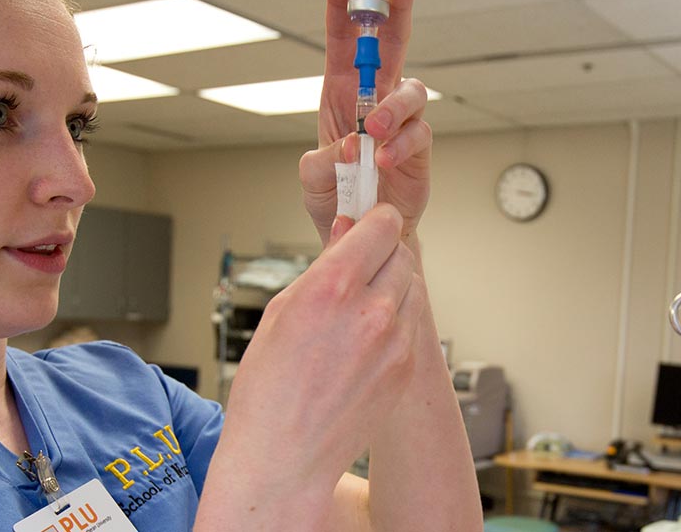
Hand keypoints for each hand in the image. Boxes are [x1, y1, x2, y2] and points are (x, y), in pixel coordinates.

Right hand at [202, 205, 424, 515]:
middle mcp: (371, 311)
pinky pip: (410, 325)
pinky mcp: (406, 368)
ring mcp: (395, 342)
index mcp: (332, 287)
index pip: (382, 225)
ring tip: (357, 309)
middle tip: (358, 269)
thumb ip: (323, 266)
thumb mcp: (282, 312)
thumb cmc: (268, 389)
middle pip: (402, 253)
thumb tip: (347, 231)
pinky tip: (362, 342)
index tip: (366, 227)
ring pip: (411, 287)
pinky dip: (393, 323)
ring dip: (391, 287)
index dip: (374, 222)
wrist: (284, 457)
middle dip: (382, 255)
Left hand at [300, 0, 430, 246]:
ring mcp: (401, 120)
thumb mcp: (313, 180)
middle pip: (391, 41)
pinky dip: (400, 145)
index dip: (343, 5)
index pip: (344, 39)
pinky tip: (382, 160)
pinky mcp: (420, 147)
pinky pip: (419, 133)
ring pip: (410, 90)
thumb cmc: (337, 199)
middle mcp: (374, 97)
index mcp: (342, 91)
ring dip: (392, 105)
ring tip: (373, 132)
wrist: (364, 235)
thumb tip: (345, 148)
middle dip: (397, 4)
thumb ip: (320, 164)